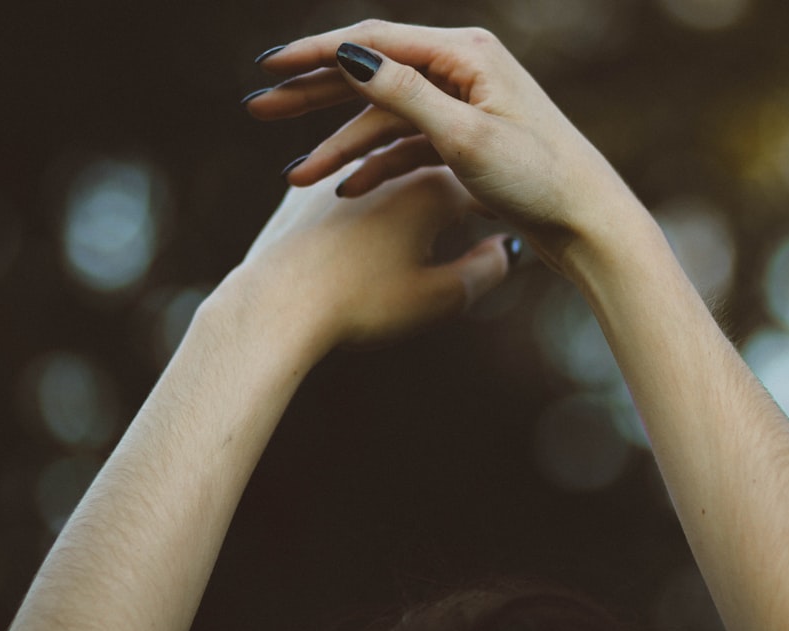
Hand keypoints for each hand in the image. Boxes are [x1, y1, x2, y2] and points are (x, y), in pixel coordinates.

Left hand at [224, 165, 514, 355]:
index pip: (483, 186)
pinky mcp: (302, 191)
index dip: (502, 200)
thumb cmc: (362, 303)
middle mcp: (388, 167)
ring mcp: (340, 173)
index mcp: (431, 189)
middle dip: (460, 186)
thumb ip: (484, 271)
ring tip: (423, 218)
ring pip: (388, 171)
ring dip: (411, 188)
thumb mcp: (438, 297)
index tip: (515, 213)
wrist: (274, 305)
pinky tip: (367, 222)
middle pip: (436, 168)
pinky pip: (346, 184)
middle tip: (481, 207)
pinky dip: (365, 197)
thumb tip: (506, 251)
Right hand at [245, 20, 635, 275]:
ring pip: (385, 116)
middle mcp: (464, 71)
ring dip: (340, 144)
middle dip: (314, 94)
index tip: (269, 67)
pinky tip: (345, 188)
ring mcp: (464, 106)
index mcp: (467, 54)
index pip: (374, 41)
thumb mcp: (466, 137)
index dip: (316, 53)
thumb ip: (406, 94)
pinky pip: (408, 145)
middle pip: (372, 74)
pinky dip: (377, 165)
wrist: (587, 223)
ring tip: (294, 175)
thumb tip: (349, 54)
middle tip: (259, 105)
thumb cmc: (539, 179)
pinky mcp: (467, 141)